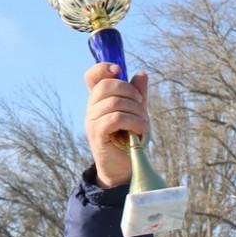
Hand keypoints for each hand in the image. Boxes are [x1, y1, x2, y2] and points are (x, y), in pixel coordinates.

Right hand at [83, 62, 149, 188]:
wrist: (123, 168)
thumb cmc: (129, 139)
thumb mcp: (137, 112)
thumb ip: (138, 95)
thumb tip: (141, 75)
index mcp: (99, 99)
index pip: (92, 76)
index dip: (102, 68)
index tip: (119, 70)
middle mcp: (92, 108)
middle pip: (106, 85)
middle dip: (131, 92)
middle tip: (142, 107)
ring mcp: (92, 121)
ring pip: (114, 103)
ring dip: (136, 111)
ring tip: (144, 124)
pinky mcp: (97, 134)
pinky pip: (115, 118)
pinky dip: (133, 122)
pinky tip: (140, 130)